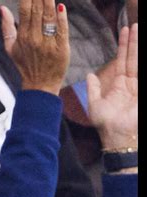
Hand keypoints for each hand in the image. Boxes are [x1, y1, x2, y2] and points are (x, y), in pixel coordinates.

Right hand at [1, 0, 69, 95]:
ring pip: (49, 18)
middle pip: (38, 10)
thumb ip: (6, 28)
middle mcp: (34, 39)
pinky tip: (61, 8)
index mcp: (22, 36)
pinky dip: (62, 19)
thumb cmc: (25, 65)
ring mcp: (48, 44)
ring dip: (49, 2)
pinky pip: (62, 30)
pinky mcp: (61, 49)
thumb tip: (2, 8)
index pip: (25, 10)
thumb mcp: (11, 49)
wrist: (39, 86)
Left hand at [87, 24, 137, 149]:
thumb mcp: (94, 105)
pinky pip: (143, 74)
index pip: (121, 61)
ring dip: (138, 47)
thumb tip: (89, 74)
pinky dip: (142, 62)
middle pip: (132, 58)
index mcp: (118, 86)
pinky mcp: (141, 92)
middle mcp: (129, 84)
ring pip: (139, 62)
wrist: (116, 136)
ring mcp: (137, 87)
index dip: (123, 46)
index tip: (124, 32)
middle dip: (133, 42)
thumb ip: (93, 89)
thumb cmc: (104, 124)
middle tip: (134, 25)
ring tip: (138, 29)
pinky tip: (141, 53)